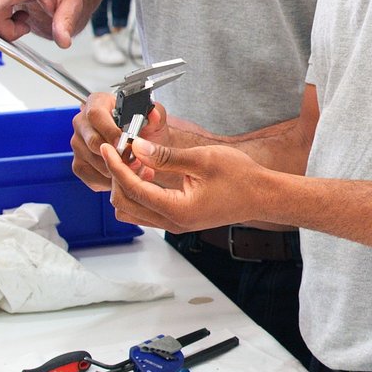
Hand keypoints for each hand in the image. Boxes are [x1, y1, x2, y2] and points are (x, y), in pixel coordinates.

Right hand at [72, 92, 165, 190]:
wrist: (145, 149)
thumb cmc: (145, 131)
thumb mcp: (155, 120)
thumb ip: (156, 116)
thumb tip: (153, 114)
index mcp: (98, 103)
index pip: (96, 114)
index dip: (110, 131)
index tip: (125, 144)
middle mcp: (83, 123)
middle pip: (93, 141)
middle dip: (116, 155)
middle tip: (135, 162)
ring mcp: (78, 144)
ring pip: (93, 161)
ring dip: (115, 169)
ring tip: (136, 169)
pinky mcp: (79, 165)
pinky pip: (91, 176)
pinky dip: (109, 180)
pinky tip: (124, 176)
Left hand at [99, 137, 274, 233]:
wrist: (262, 195)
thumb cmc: (240, 178)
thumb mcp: (201, 160)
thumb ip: (165, 156)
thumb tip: (137, 148)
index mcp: (177, 210)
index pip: (133, 189)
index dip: (117, 166)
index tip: (110, 147)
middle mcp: (172, 223)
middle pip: (125, 204)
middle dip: (119, 176)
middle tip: (123, 151)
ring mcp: (174, 223)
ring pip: (133, 210)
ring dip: (128, 185)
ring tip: (137, 161)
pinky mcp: (178, 218)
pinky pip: (146, 209)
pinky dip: (140, 191)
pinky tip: (149, 171)